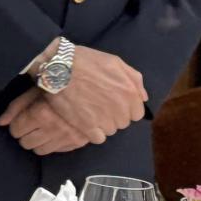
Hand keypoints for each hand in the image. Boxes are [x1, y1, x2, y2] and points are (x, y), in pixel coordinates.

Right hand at [0, 45, 145, 142]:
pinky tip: (84, 122)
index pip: (136, 113)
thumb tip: (143, 98)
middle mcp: (121, 108)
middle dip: (113, 115)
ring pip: (110, 130)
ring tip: (88, 111)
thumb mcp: (114, 62)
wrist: (56, 67)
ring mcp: (105, 119)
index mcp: (130, 93)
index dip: (124, 108)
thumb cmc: (85, 61)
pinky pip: (98, 138)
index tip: (111, 102)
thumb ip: (134, 79)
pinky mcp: (88, 127)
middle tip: (97, 105)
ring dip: (102, 124)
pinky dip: (92, 132)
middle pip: (123, 122)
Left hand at [0, 91, 104, 154]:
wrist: (98, 85)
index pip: (16, 130)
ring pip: (41, 151)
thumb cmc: (61, 82)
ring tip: (42, 129)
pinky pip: (58, 151)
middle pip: (26, 143)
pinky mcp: (80, 142)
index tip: (20, 120)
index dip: (15, 125)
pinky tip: (55, 133)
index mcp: (40, 113)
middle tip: (30, 125)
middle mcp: (53, 128)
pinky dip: (54, 144)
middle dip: (24, 134)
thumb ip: (16, 106)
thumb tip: (0, 122)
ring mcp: (67, 137)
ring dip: (38, 141)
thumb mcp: (36, 89)